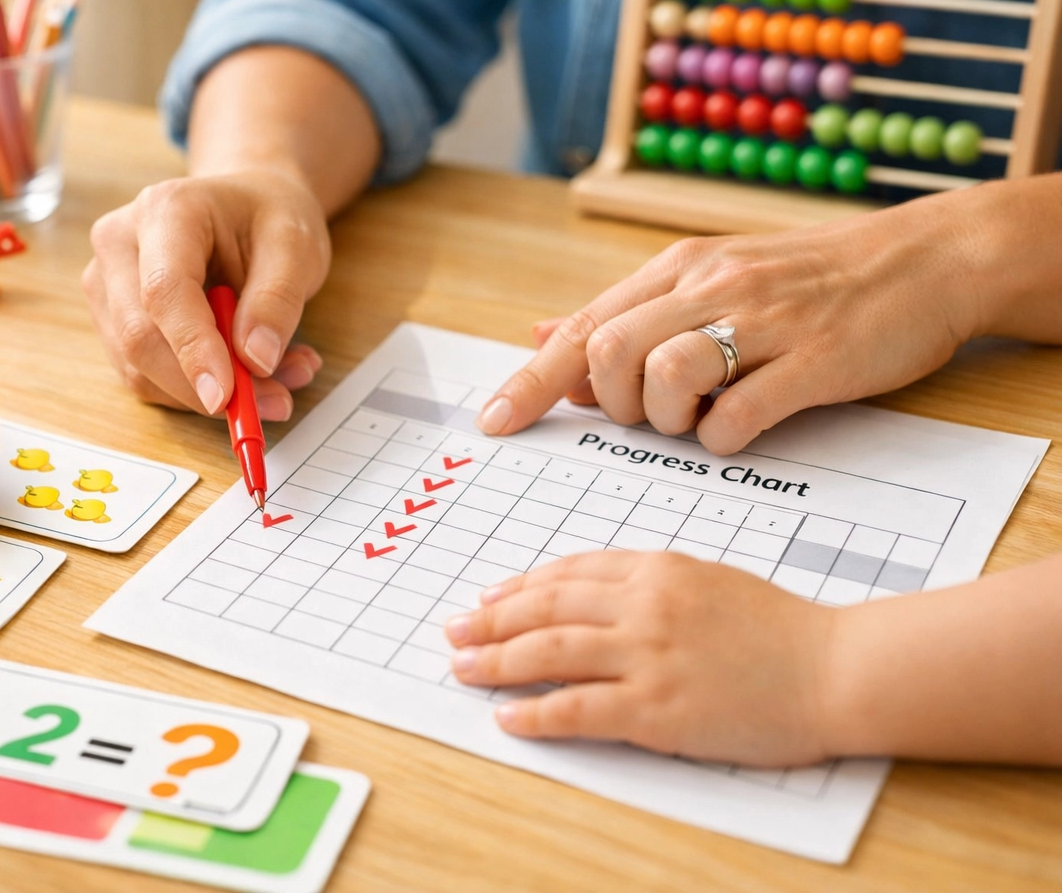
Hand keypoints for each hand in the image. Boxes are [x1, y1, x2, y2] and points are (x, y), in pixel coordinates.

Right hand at [83, 168, 328, 419]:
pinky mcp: (112, 321)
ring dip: (205, 394)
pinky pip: (145, 377)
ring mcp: (107, 285)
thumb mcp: (296, 246)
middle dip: (203, 385)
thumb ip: (277, 299)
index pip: (163, 291)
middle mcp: (119, 244)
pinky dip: (195, 391)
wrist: (247, 206)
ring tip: (275, 380)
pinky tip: (243, 375)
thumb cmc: (268, 219)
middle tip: (273, 403)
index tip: (226, 395)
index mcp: (165, 211)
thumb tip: (256, 360)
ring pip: (139, 368)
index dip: (192, 348)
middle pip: (140, 337)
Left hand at [446, 551, 836, 765]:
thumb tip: (591, 595)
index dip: (519, 587)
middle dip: (490, 619)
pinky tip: (508, 717)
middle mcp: (643, 606)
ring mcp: (648, 656)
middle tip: (453, 630)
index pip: (568, 573)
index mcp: (656, 569)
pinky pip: (578, 709)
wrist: (834, 668)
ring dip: (496, 661)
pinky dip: (535, 713)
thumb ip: (651, 583)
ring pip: (549, 652)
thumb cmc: (780, 630)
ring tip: (462, 668)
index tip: (488, 597)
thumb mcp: (709, 580)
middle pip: (545, 607)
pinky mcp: (658, 708)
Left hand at [476, 198, 991, 453]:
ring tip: (700, 416)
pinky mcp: (816, 360)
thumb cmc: (809, 280)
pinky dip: (724, 437)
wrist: (926, 259)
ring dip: (668, 418)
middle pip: (609, 351)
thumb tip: (542, 333)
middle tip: (650, 414)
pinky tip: (740, 429)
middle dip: (612, 402)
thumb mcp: (710, 276)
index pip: (582, 327)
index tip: (492, 422)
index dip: (530, 379)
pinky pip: (740, 413)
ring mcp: (764, 322)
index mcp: (680, 270)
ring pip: (665, 375)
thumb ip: (627, 311)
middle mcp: (712, 288)